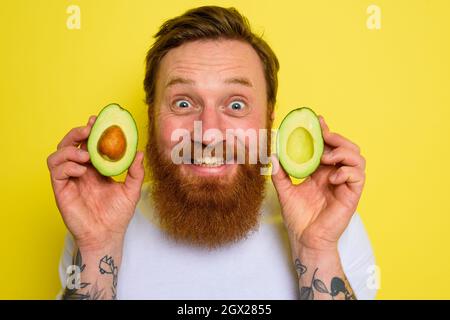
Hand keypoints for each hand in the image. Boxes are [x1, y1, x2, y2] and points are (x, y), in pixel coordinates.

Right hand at [47, 116, 144, 251]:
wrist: (108, 235)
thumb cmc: (118, 215)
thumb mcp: (132, 190)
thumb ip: (136, 172)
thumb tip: (140, 152)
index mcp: (94, 169)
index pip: (87, 144)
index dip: (89, 130)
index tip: (97, 120)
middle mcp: (80, 172)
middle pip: (69, 145)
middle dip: (77, 133)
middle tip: (88, 129)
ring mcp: (69, 181)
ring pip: (57, 155)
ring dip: (70, 150)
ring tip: (85, 156)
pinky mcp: (61, 191)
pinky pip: (56, 172)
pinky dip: (67, 166)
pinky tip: (82, 171)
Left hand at [271, 116, 365, 251]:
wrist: (305, 239)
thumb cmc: (297, 218)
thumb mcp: (285, 191)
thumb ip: (280, 174)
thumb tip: (273, 156)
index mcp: (321, 172)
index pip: (328, 147)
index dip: (326, 132)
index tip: (317, 121)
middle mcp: (335, 175)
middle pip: (347, 148)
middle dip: (337, 138)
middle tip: (324, 136)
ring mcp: (345, 185)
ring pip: (357, 158)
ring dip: (344, 152)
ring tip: (327, 157)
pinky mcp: (351, 196)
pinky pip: (358, 176)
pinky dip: (347, 171)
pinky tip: (332, 176)